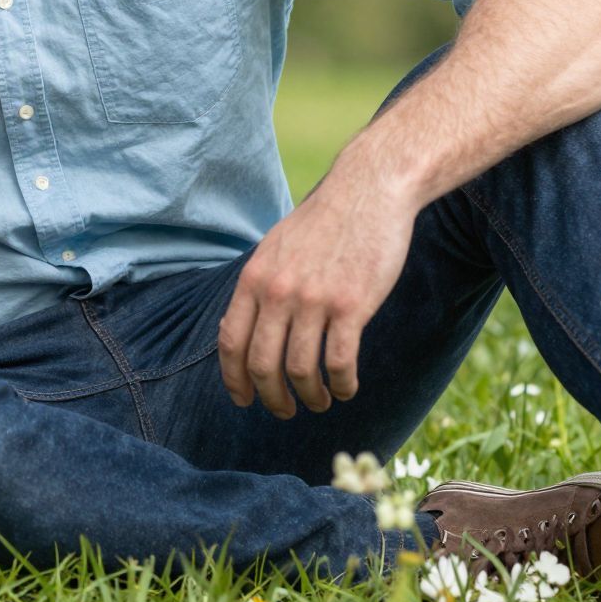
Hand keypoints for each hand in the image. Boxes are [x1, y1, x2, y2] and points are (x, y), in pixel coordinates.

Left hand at [217, 182, 414, 418]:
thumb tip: (244, 326)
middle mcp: (278, 291)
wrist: (369, 191)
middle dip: (271, 398)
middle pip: (262, 365)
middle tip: (284, 410)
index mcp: (254, 277)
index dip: (234, 379)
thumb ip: (260, 284)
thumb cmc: (324, 221)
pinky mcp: (351, 306)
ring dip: (309, 396)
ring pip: (301, 370)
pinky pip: (339, 363)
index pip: (231, 342)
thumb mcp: (276, 246)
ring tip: (320, 401)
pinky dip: (341, 385)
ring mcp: (314, 300)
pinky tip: (347, 388)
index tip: (243, 399)